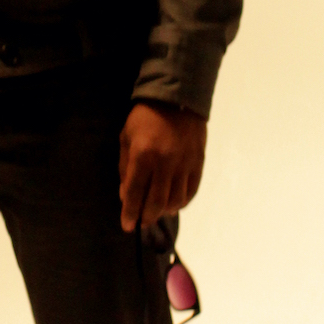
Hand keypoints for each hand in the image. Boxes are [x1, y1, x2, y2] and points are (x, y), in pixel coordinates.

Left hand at [118, 101, 206, 232]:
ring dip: (165, 211)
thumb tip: (126, 196)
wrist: (177, 97)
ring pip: (176, 200)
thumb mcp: (126, 138)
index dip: (129, 213)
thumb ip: (125, 168)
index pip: (134, 193)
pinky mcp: (198, 162)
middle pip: (156, 202)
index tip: (127, 226)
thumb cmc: (145, 117)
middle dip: (147, 217)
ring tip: (158, 211)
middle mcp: (164, 162)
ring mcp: (184, 164)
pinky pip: (191, 191)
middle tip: (142, 222)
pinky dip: (182, 201)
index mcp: (143, 155)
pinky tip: (174, 202)